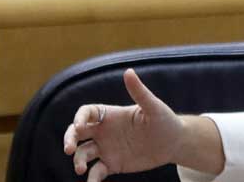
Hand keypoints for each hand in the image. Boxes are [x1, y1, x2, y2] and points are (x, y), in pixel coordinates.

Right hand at [62, 69, 185, 180]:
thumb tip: (128, 72)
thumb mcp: (153, 107)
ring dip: (78, 160)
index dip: (79, 118)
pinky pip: (96, 171)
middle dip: (69, 139)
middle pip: (77, 132)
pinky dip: (92, 178)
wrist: (174, 143)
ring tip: (81, 169)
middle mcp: (104, 131)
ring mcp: (107, 148)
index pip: (87, 113)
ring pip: (83, 153)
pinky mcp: (113, 164)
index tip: (80, 126)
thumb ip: (139, 92)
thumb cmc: (165, 120)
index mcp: (111, 115)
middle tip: (69, 149)